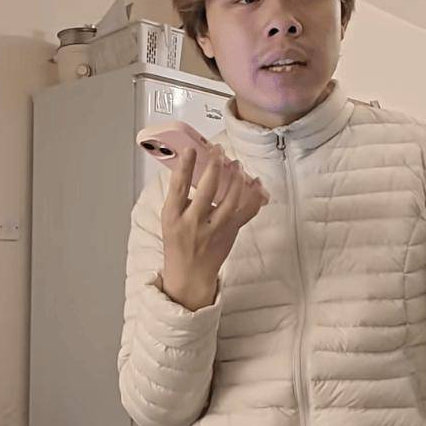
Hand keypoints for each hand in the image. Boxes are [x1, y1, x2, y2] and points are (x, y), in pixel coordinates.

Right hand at [160, 146, 268, 308]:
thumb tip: (197, 170)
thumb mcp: (169, 220)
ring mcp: (215, 229)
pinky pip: (247, 212)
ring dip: (236, 177)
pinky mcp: (231, 233)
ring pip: (231, 199)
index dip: (185, 167)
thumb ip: (180, 199)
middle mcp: (194, 224)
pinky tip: (256, 183)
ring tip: (236, 164)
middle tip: (219, 151)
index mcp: (173, 218)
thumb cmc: (178, 245)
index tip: (190, 150)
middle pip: (207, 189)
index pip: (178, 188)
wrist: (189, 275)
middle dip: (215, 166)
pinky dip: (254, 196)